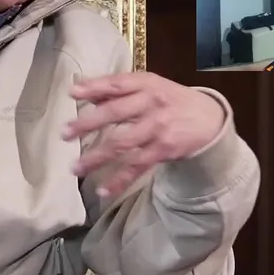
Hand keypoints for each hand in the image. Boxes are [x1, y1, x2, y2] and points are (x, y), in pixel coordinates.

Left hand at [62, 73, 225, 197]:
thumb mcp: (149, 85)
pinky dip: (120, 180)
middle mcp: (151, 104)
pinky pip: (138, 167)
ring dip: (97, 157)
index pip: (117, 84)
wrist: (209, 119)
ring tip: (75, 168)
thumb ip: (117, 88)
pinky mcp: (163, 151)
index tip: (72, 93)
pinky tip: (103, 190)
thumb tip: (81, 89)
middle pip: (116, 113)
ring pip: (123, 144)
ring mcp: (158, 129)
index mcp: (146, 84)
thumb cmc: (170, 99)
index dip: (94, 87)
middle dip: (88, 123)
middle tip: (64, 133)